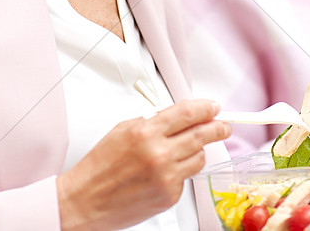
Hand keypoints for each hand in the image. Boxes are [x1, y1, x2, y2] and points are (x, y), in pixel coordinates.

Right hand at [56, 99, 229, 229]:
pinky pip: (186, 178)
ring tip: (190, 149)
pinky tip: (166, 171)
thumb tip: (176, 117)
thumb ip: (151, 122)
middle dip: (218, 128)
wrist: (85, 201)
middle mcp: (158, 154)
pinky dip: (180, 171)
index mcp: (145, 132)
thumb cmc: (99, 167)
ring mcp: (166, 177)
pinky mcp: (169, 196)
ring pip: (198, 157)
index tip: (213, 107)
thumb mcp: (122, 131)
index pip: (187, 113)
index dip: (205, 108)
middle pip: (201, 134)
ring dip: (198, 150)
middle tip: (224, 126)